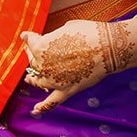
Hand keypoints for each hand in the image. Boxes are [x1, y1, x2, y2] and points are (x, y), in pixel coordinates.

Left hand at [21, 19, 135, 115]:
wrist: (109, 47)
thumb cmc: (90, 33)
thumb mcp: (67, 27)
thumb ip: (53, 36)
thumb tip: (52, 41)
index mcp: (41, 47)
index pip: (30, 42)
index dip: (29, 37)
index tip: (28, 36)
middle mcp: (43, 65)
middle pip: (32, 62)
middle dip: (31, 54)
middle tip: (31, 51)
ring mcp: (53, 80)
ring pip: (38, 81)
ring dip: (33, 79)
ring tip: (29, 78)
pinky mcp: (66, 90)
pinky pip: (51, 102)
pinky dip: (42, 107)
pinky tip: (35, 110)